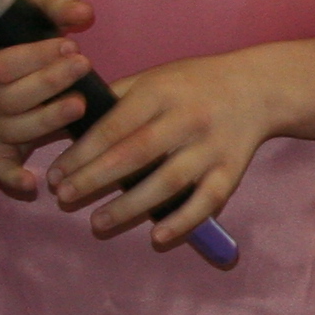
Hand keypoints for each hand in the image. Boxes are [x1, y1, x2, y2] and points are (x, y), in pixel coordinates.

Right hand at [0, 0, 99, 199]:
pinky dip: (13, 176)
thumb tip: (83, 13)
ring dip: (46, 120)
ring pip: (9, 130)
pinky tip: (35, 183)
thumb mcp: (28, 13)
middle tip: (82, 67)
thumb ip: (56, 8)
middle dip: (47, 84)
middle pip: (6, 100)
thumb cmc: (12, 33)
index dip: (35, 59)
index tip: (70, 46)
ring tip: (79, 104)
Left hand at [47, 47, 279, 249]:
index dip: (81, 153)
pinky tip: (156, 236)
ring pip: (168, 181)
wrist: (258, 88)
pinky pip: (207, 201)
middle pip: (136, 154)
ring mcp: (212, 147)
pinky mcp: (232, 170)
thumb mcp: (154, 78)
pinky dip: (182, 221)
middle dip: (95, 179)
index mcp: (161, 91)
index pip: (113, 126)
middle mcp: (188, 118)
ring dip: (129, 206)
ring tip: (97, 223)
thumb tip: (67, 125)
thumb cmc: (193, 85)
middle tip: (65, 198)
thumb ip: (115, 99)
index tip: (56, 174)